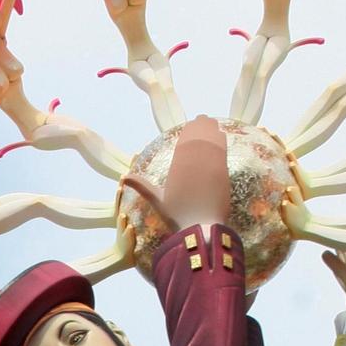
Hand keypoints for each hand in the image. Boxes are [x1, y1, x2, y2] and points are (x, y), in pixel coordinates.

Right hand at [121, 115, 229, 229]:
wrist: (201, 227)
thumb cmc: (177, 216)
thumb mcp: (157, 200)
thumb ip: (143, 186)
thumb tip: (123, 177)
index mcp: (178, 166)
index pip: (184, 142)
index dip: (189, 131)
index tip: (191, 124)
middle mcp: (194, 161)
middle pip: (199, 137)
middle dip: (201, 127)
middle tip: (202, 119)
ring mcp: (210, 165)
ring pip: (212, 140)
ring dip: (211, 130)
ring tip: (211, 123)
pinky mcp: (222, 171)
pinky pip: (222, 149)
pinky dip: (221, 140)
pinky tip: (221, 135)